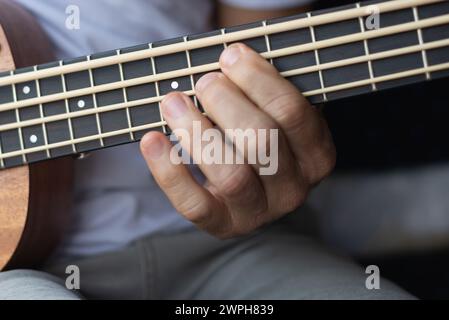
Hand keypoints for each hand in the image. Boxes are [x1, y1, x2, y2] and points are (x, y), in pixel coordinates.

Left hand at [140, 43, 335, 237]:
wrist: (253, 186)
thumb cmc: (261, 136)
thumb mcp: (277, 113)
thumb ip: (265, 91)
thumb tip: (231, 58)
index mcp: (316, 156)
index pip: (292, 113)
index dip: (258, 80)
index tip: (230, 55)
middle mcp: (294, 189)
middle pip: (262, 142)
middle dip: (226, 103)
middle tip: (204, 82)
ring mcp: (259, 212)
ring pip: (231, 175)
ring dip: (197, 131)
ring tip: (174, 102)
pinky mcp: (223, 225)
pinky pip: (195, 204)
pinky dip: (169, 171)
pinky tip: (152, 140)